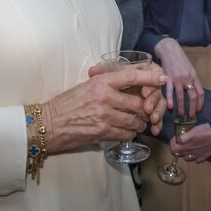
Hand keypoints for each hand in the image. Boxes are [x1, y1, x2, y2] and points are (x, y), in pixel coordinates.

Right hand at [44, 67, 166, 152]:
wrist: (48, 124)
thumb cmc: (67, 103)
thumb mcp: (86, 86)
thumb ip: (107, 85)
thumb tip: (129, 85)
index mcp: (101, 81)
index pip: (131, 76)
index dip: (150, 77)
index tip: (162, 78)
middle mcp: (105, 96)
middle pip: (138, 102)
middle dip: (146, 108)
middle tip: (147, 110)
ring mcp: (104, 115)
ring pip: (134, 120)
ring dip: (140, 123)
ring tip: (138, 123)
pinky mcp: (102, 132)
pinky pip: (126, 134)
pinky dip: (130, 134)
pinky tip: (126, 132)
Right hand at [153, 37, 202, 117]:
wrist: (169, 49)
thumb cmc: (179, 58)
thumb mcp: (189, 68)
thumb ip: (191, 79)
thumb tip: (193, 90)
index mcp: (194, 75)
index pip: (200, 92)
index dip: (201, 102)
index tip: (199, 110)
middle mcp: (187, 78)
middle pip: (193, 96)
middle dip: (193, 108)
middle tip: (192, 116)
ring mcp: (178, 78)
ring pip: (181, 96)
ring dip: (182, 107)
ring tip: (181, 114)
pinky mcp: (168, 78)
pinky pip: (169, 91)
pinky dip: (170, 100)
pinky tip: (170, 107)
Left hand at [170, 123, 210, 163]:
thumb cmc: (205, 130)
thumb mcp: (193, 131)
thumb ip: (184, 137)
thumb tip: (177, 140)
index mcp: (187, 146)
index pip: (173, 150)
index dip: (172, 144)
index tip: (175, 138)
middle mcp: (191, 153)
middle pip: (179, 155)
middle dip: (177, 148)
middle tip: (180, 141)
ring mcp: (198, 156)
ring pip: (187, 158)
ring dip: (185, 153)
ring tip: (187, 146)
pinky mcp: (205, 156)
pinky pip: (197, 160)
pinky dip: (195, 157)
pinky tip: (196, 152)